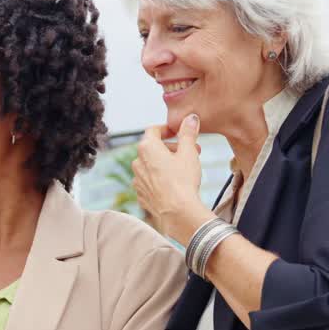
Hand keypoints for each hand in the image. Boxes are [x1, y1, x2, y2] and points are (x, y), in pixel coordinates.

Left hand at [133, 113, 210, 243]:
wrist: (177, 212)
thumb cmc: (183, 180)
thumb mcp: (189, 152)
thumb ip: (188, 133)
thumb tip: (190, 118)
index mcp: (146, 148)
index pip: (153, 130)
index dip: (168, 129)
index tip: (179, 132)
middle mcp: (137, 162)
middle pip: (153, 148)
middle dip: (172, 148)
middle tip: (191, 151)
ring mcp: (137, 180)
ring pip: (151, 165)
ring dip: (166, 163)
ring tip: (184, 169)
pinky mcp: (141, 195)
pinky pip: (150, 182)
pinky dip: (161, 179)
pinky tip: (175, 185)